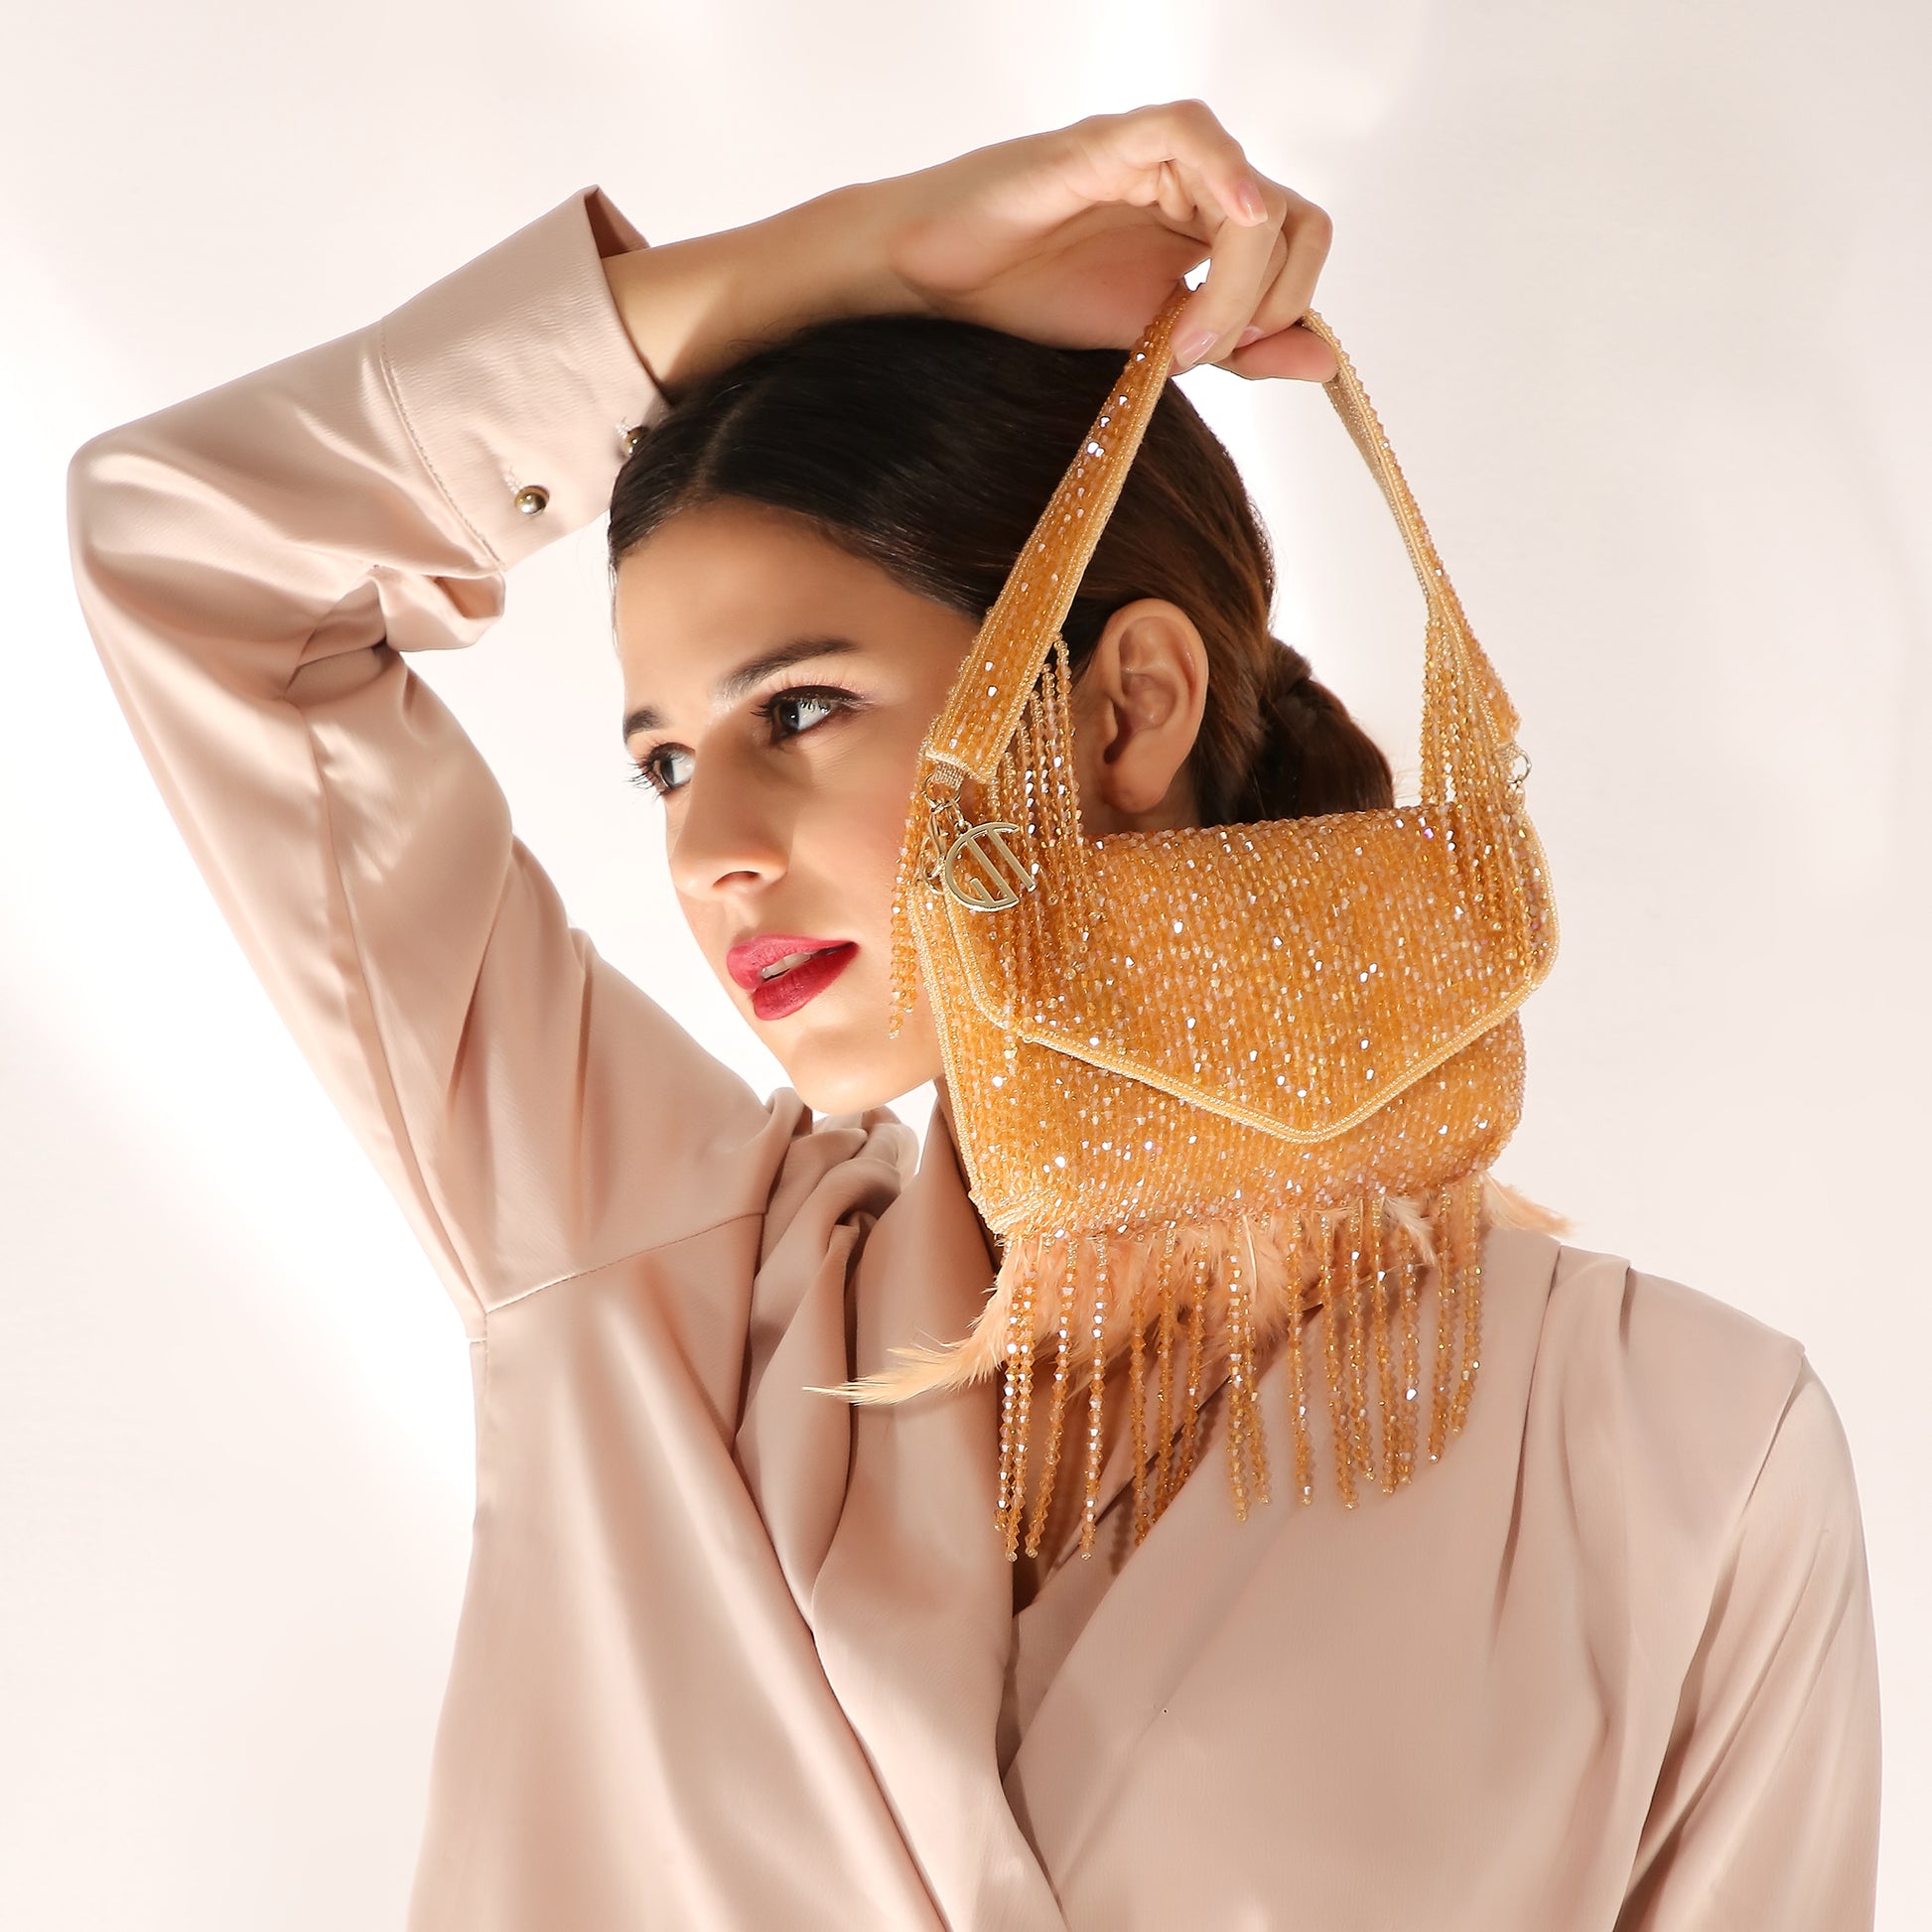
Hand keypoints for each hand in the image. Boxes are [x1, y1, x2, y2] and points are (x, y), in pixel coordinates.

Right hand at [866, 101, 1336, 380]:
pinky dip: (1227, 175)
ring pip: (1254, 196)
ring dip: (1239, 279)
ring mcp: (1157, 160)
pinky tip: (1226, 220)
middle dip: (1268, 302)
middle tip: (1201, 352)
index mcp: (1207, 228)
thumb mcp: (1152, 347)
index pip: (1300, 247)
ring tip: (1178, 336)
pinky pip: (1194, 133)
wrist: (937, 285)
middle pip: (1296, 224)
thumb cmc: (1025, 302)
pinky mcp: (1111, 142)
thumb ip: (1237, 351)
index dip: (1286, 309)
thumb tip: (1327, 361)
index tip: (1226, 361)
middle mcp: (1194, 186)